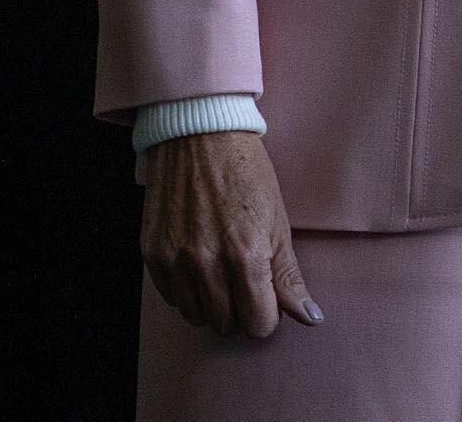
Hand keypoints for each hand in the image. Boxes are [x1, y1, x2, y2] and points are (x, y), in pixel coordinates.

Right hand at [140, 131, 319, 338]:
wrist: (200, 136)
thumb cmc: (247, 175)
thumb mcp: (278, 223)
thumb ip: (289, 277)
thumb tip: (310, 318)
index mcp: (246, 255)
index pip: (258, 324)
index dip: (267, 315)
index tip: (267, 297)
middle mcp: (206, 262)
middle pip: (226, 325)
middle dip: (240, 310)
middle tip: (245, 281)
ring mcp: (175, 259)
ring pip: (197, 317)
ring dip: (213, 304)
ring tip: (222, 272)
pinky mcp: (151, 254)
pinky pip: (171, 298)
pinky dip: (187, 290)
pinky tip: (198, 264)